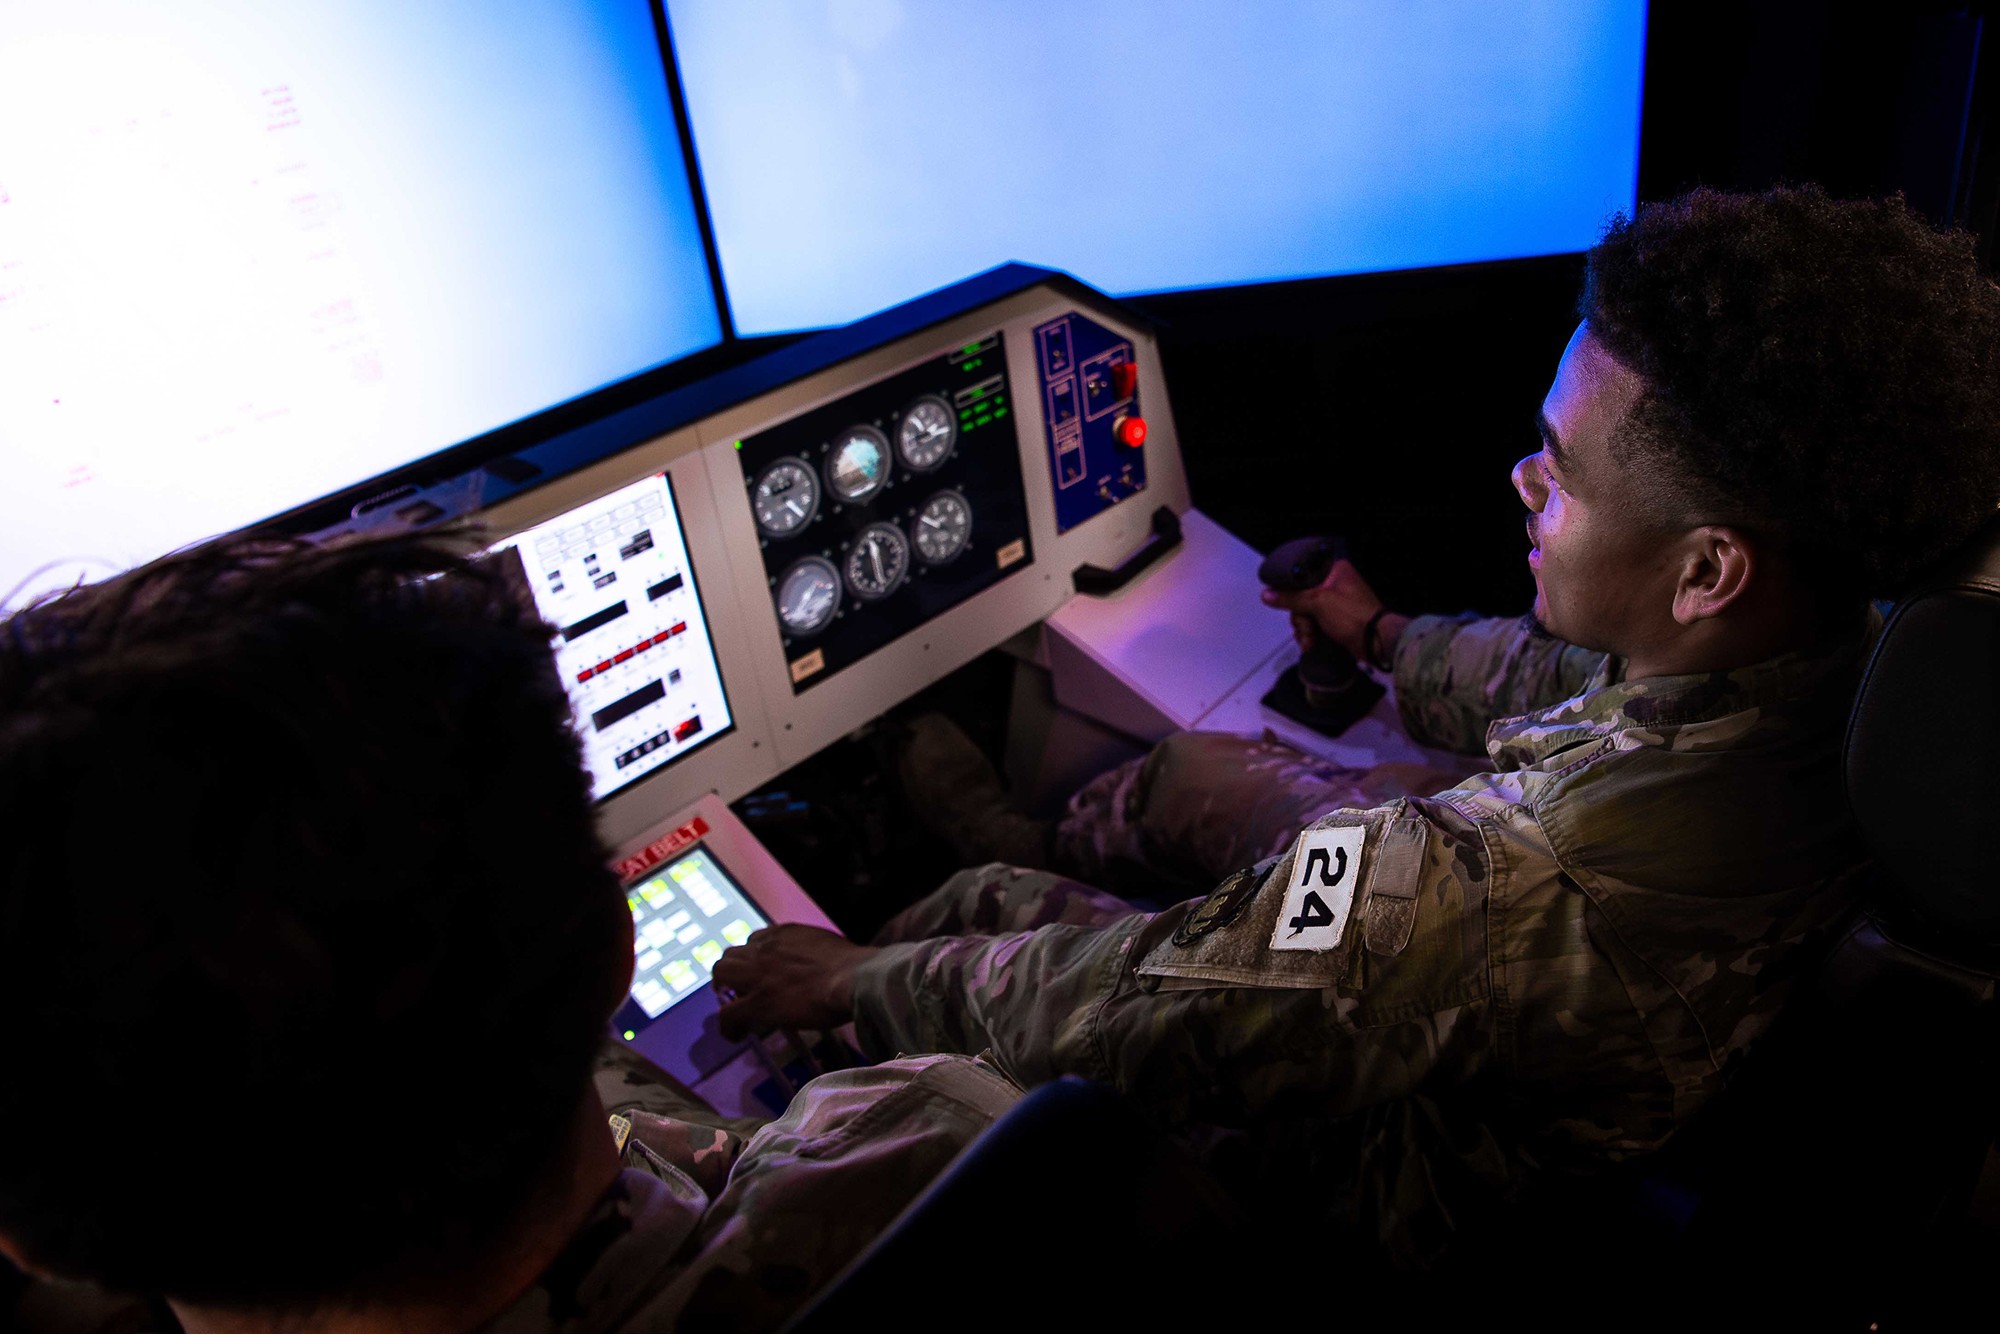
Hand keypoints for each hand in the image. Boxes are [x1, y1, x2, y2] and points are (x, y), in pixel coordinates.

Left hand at [711, 925, 877, 1040]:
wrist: (855, 978)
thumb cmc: (856, 967)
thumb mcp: (834, 949)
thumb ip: (819, 955)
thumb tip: (829, 970)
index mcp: (785, 934)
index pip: (756, 939)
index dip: (755, 957)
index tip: (761, 971)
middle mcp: (766, 948)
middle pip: (731, 954)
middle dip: (732, 971)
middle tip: (739, 989)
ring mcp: (759, 974)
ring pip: (721, 974)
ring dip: (724, 991)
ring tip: (734, 1008)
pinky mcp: (758, 1001)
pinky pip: (728, 1015)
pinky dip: (729, 1027)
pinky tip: (737, 1036)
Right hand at [1260, 558, 1403, 662]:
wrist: (1376, 642)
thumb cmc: (1350, 615)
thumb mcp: (1318, 602)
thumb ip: (1290, 598)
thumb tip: (1264, 594)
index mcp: (1335, 570)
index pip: (1303, 573)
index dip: (1292, 589)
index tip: (1288, 602)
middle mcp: (1335, 584)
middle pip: (1302, 597)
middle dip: (1301, 618)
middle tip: (1307, 629)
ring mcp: (1336, 604)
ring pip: (1306, 613)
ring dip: (1305, 630)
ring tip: (1310, 642)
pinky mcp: (1336, 621)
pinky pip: (1315, 624)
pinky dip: (1311, 635)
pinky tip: (1310, 645)